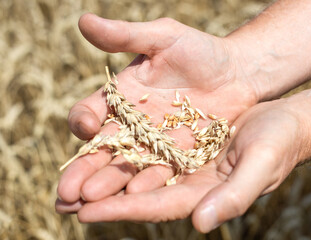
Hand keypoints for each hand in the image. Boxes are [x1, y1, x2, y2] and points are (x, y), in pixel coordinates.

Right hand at [56, 13, 259, 217]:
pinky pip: (159, 174)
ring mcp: (156, 145)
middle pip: (102, 150)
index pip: (91, 113)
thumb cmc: (200, 51)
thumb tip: (83, 20)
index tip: (87, 127)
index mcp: (122, 98)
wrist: (237, 73)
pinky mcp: (179, 158)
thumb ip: (125, 36)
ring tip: (87, 207)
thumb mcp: (163, 37)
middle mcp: (133, 126)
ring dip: (108, 186)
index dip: (84, 121)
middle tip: (67, 193)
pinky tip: (134, 201)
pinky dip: (146, 186)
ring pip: (126, 168)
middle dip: (84, 170)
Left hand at [58, 94, 310, 232]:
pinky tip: (101, 148)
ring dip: (104, 175)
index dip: (121, 209)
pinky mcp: (182, 143)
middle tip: (61, 199)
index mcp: (203, 195)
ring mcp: (183, 163)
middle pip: (137, 193)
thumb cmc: (278, 144)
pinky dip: (124, 150)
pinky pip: (147, 147)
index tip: (85, 212)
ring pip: (136, 171)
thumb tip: (201, 223)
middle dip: (101, 197)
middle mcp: (187, 183)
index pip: (155, 206)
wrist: (284, 121)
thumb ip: (235, 195)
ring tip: (70, 178)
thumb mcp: (261, 166)